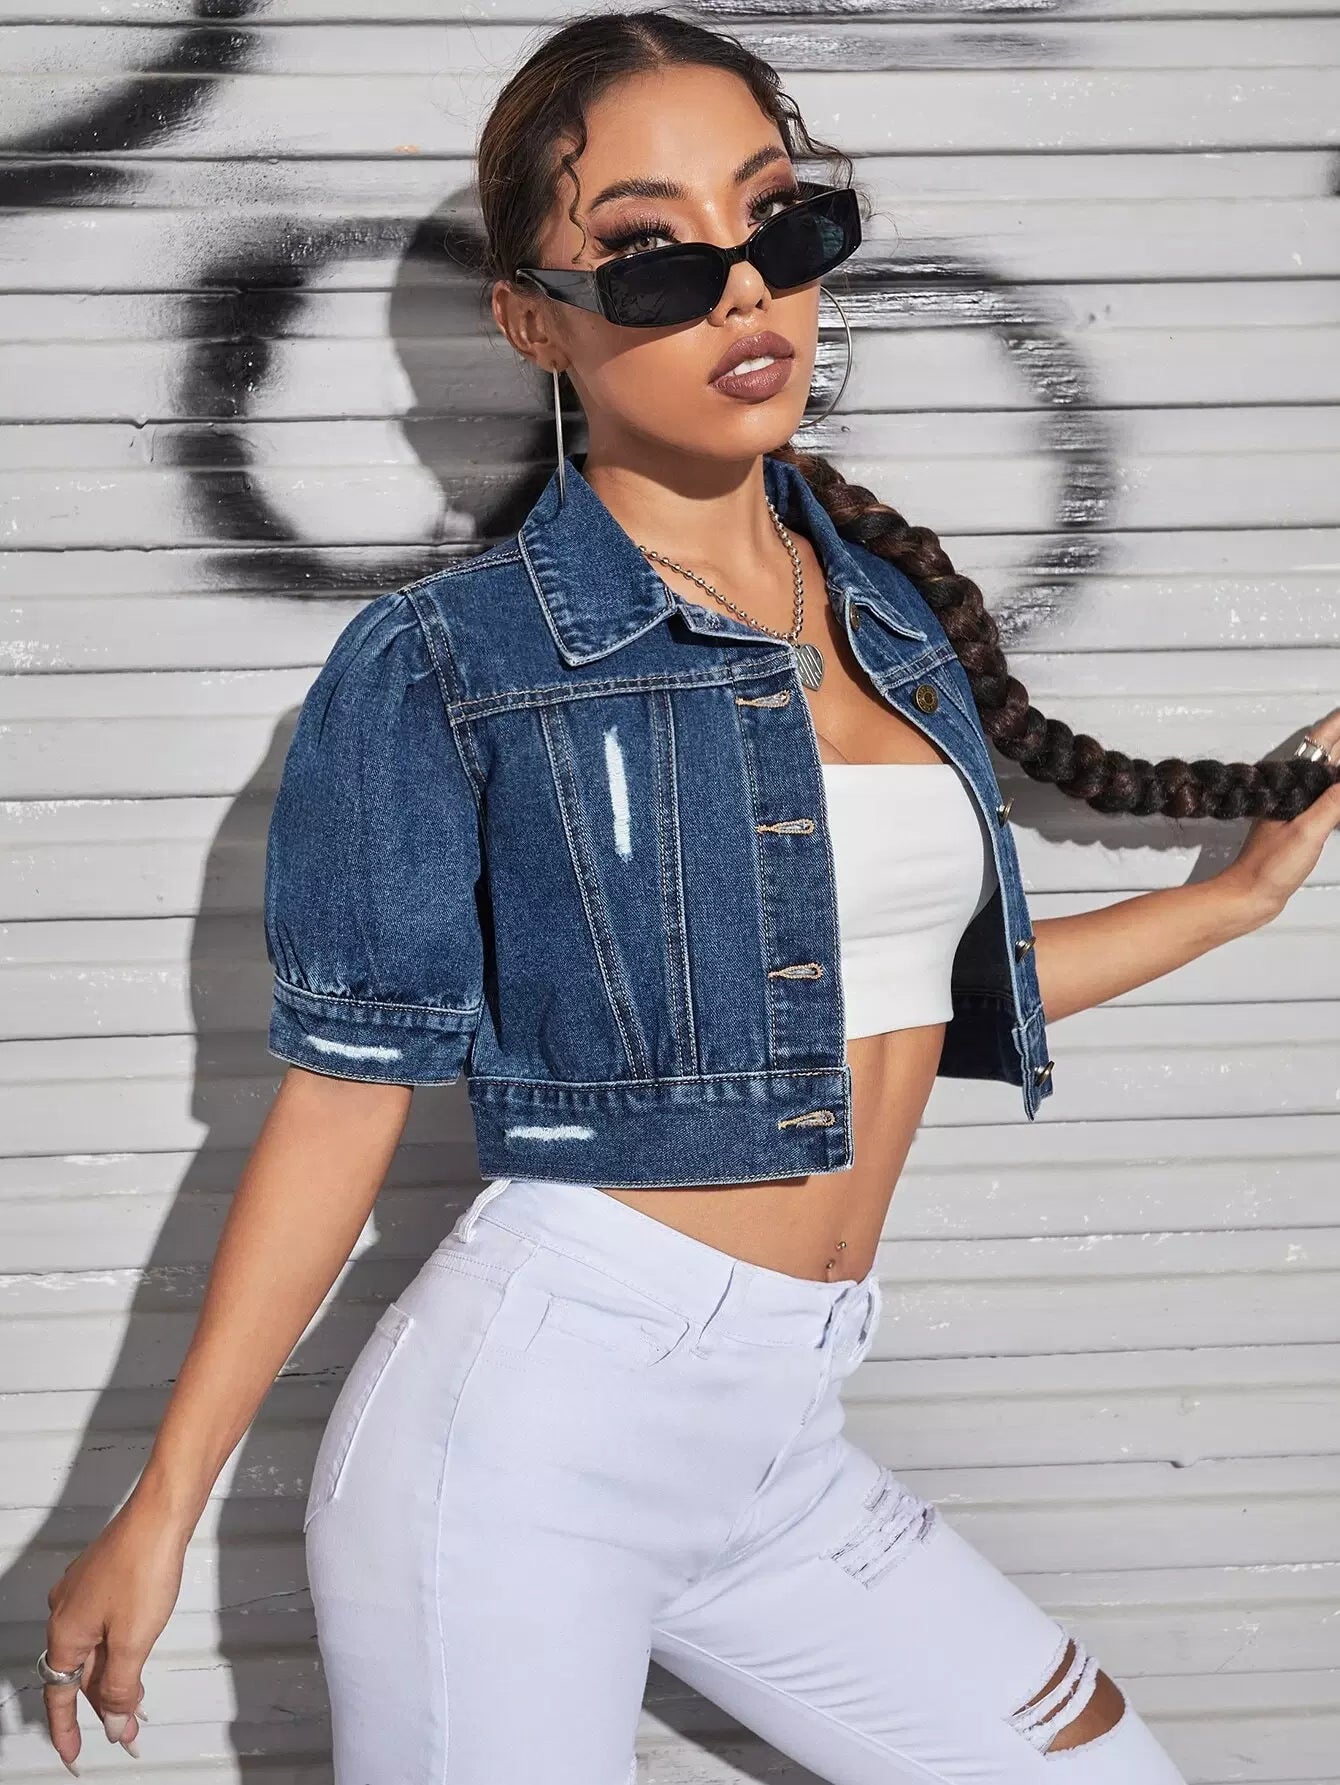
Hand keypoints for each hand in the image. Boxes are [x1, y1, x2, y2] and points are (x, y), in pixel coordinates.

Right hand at [42, 1488, 188, 1774]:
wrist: (161, 1513)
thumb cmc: (143, 1565)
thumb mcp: (133, 1641)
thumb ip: (122, 1687)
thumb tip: (115, 1724)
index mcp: (65, 1631)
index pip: (59, 1695)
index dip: (67, 1728)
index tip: (74, 1754)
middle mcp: (66, 1611)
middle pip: (80, 1673)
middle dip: (102, 1706)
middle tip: (126, 1733)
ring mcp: (84, 1592)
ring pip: (95, 1649)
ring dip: (115, 1679)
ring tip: (137, 1706)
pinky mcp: (104, 1577)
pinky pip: (105, 1626)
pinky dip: (119, 1650)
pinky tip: (137, 1661)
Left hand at [1220, 707, 1339, 922]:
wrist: (1248, 896)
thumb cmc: (1270, 868)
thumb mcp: (1308, 831)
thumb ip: (1333, 802)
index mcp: (1290, 789)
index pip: (1319, 747)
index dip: (1336, 728)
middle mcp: (1290, 794)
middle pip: (1322, 758)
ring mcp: (1292, 810)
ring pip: (1321, 776)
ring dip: (1337, 763)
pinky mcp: (1295, 826)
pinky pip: (1321, 798)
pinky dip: (1334, 789)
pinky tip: (1337, 789)